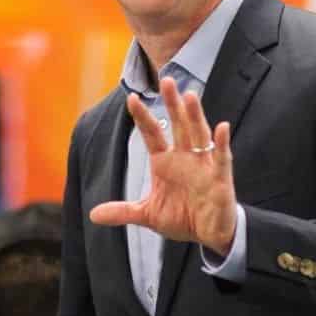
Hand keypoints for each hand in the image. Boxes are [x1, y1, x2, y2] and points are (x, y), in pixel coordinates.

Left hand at [89, 76, 237, 255]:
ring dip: (195, 116)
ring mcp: (204, 166)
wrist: (208, 235)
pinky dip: (221, 144)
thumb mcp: (148, 214)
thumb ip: (123, 211)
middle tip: (166, 79)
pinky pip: (222, 158)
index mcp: (165, 162)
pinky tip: (222, 128)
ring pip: (199, 135)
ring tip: (190, 95)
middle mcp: (185, 158)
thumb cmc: (182, 218)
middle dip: (172, 104)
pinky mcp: (220, 178)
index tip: (132, 98)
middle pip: (178, 125)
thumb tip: (93, 214)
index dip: (143, 117)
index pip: (152, 134)